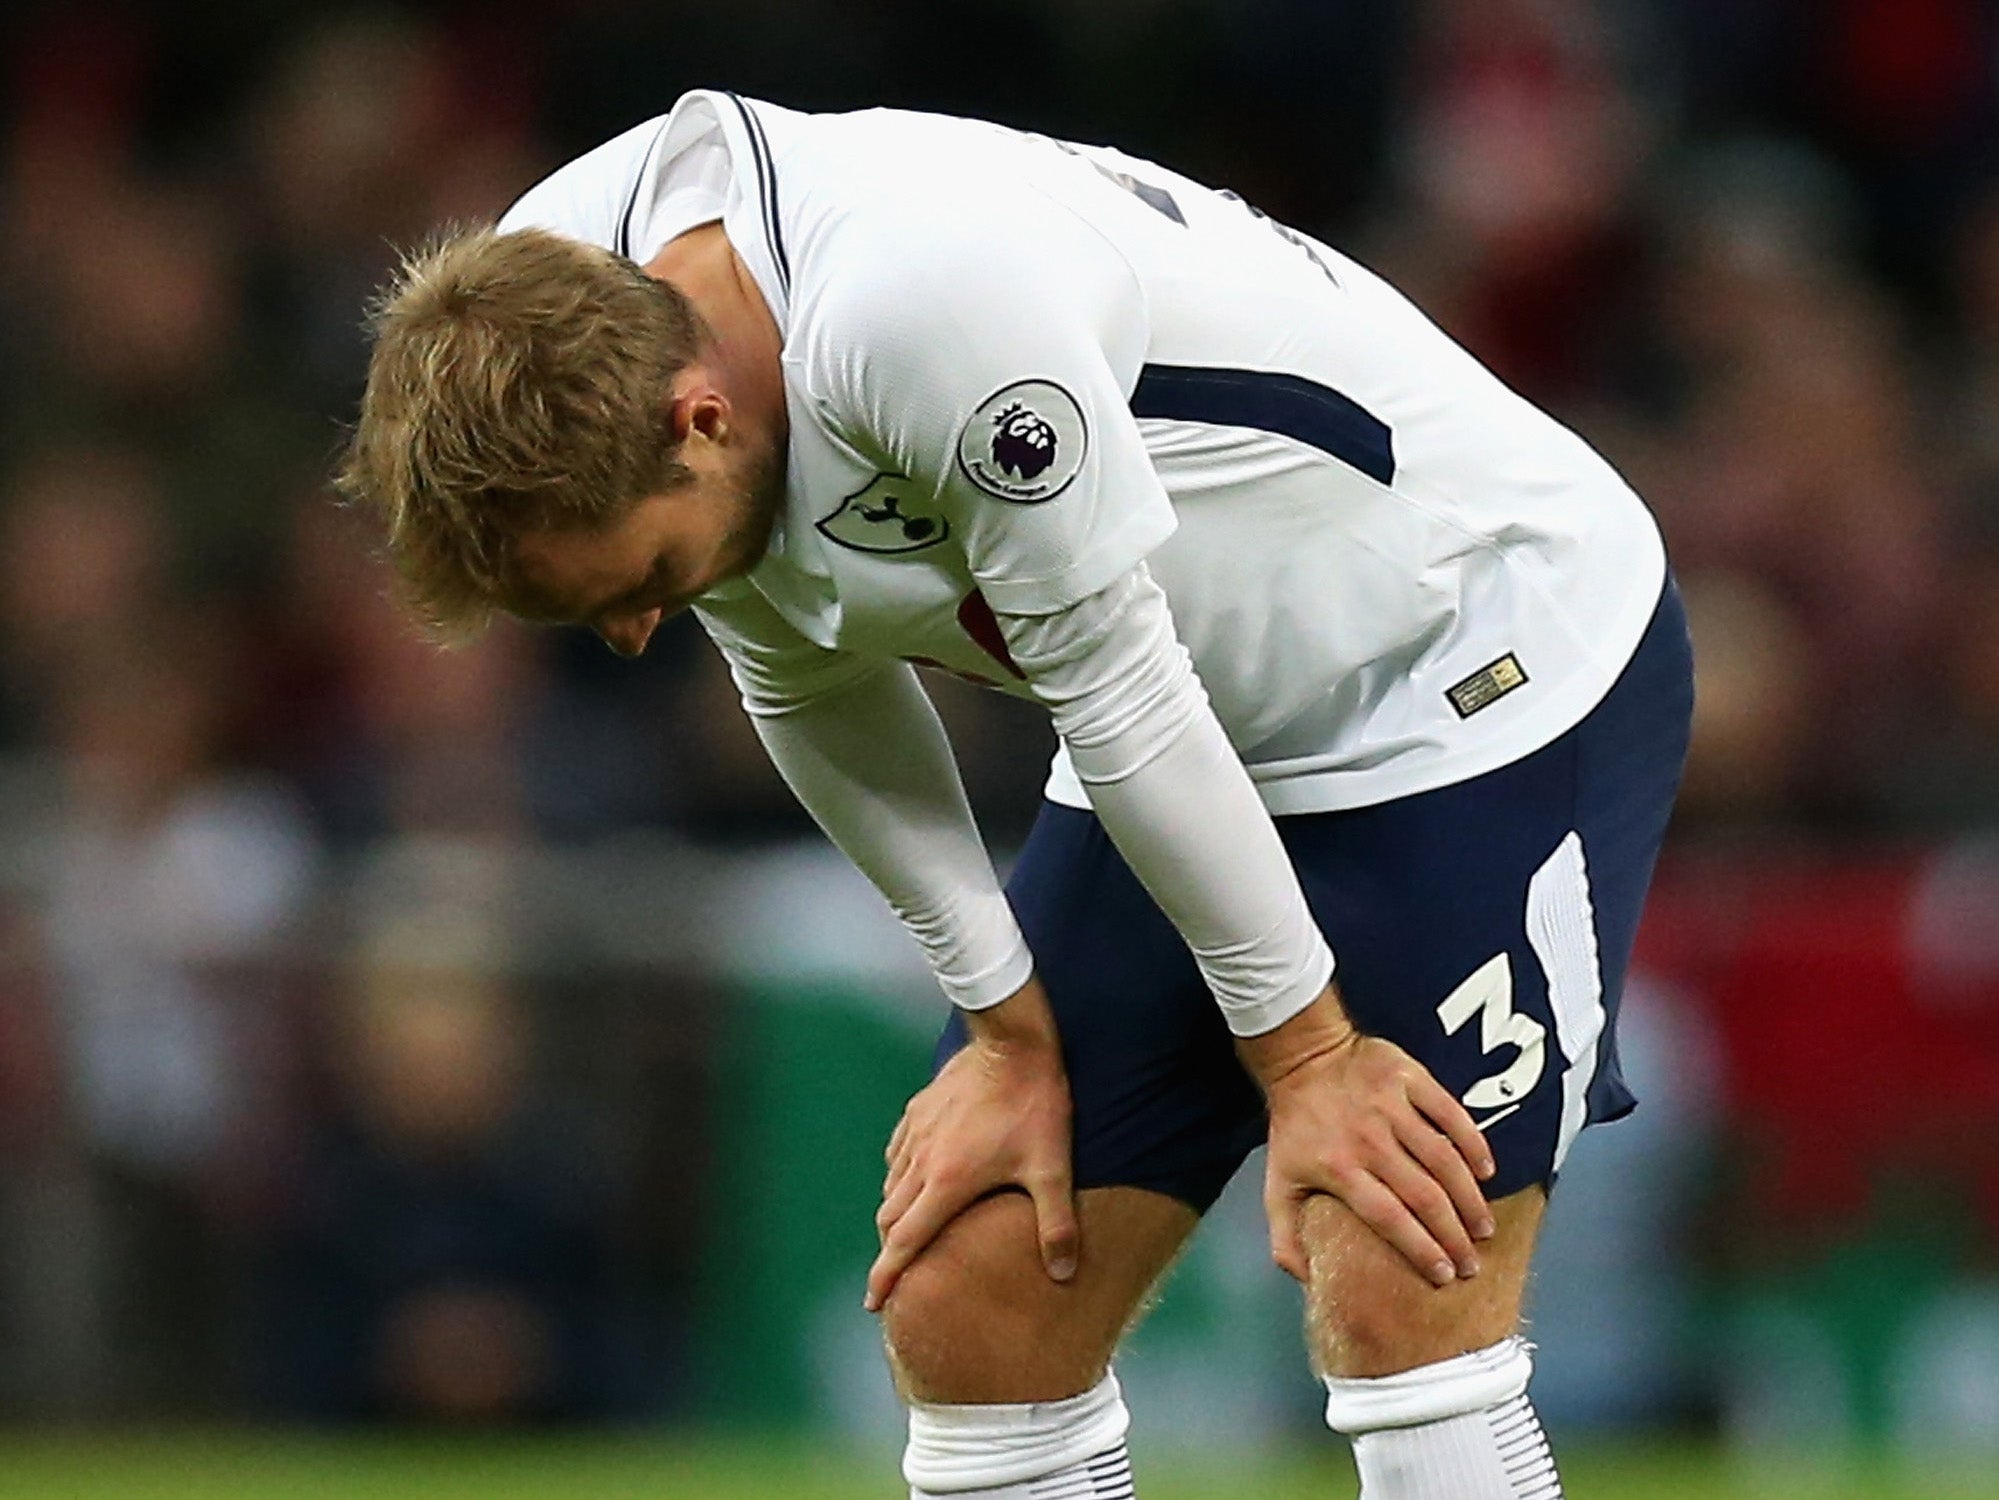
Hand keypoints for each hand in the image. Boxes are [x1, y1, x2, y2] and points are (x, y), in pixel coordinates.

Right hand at [865, 979, 1077, 1312]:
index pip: (905, 1241)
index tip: (873, 1302)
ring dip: (895, 1215)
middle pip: (890, 1218)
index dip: (886, 1275)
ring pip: (891, 1186)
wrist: (1013, 1042)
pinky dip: (899, 1177)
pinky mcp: (918, 1110)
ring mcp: (917, 1132)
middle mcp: (922, 1161)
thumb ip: (1056, 1225)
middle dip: (890, 1250)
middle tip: (897, 1273)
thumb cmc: (1034, 1106)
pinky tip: (914, 1179)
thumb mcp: (1052, 1169)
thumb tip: (1064, 1274)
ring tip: (909, 1232)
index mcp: (947, 1182)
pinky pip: (897, 1154)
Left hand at [1240, 987, 1495, 1287]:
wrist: (1301, 1058)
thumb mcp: (1276, 1183)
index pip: (1389, 1218)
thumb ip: (1286, 1236)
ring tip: (1483, 1228)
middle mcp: (1368, 1140)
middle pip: (1423, 1195)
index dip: (1421, 1249)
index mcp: (1338, 1169)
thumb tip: (1309, 1282)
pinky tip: (1486, 1171)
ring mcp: (1390, 1107)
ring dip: (1469, 1198)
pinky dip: (1473, 1143)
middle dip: (1453, 1236)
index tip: (1445, 1275)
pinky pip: (1450, 1113)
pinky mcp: (1409, 1078)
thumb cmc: (1294, 1127)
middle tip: (1472, 1263)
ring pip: (1443, 1159)